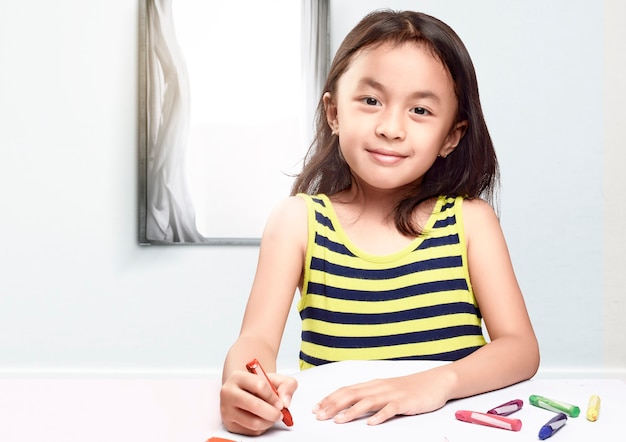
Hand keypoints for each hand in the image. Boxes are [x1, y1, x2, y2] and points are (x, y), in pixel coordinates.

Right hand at [220, 369, 296, 435]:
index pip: (260, 386)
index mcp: (238, 377)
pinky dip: (262, 428)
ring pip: (253, 422)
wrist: (243, 391)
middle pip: (254, 405)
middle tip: (280, 414)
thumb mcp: (275, 379)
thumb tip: (286, 402)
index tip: (280, 403)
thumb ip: (287, 385)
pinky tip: (263, 419)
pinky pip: (250, 431)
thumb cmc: (258, 385)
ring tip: (272, 417)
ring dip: (268, 422)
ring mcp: (227, 410)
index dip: (274, 397)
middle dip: (272, 412)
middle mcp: (228, 392)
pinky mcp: (229, 424)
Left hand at [312, 369, 451, 424]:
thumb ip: (368, 396)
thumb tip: (346, 405)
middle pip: (352, 395)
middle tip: (319, 415)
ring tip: (338, 420)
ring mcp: (392, 394)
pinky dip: (380, 416)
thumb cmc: (408, 388)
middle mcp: (379, 388)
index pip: (346, 390)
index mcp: (372, 385)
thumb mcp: (385, 390)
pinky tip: (372, 423)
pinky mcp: (405, 402)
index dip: (330, 398)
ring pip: (368, 402)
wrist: (434, 382)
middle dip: (333, 405)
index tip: (316, 408)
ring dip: (351, 411)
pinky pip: (391, 409)